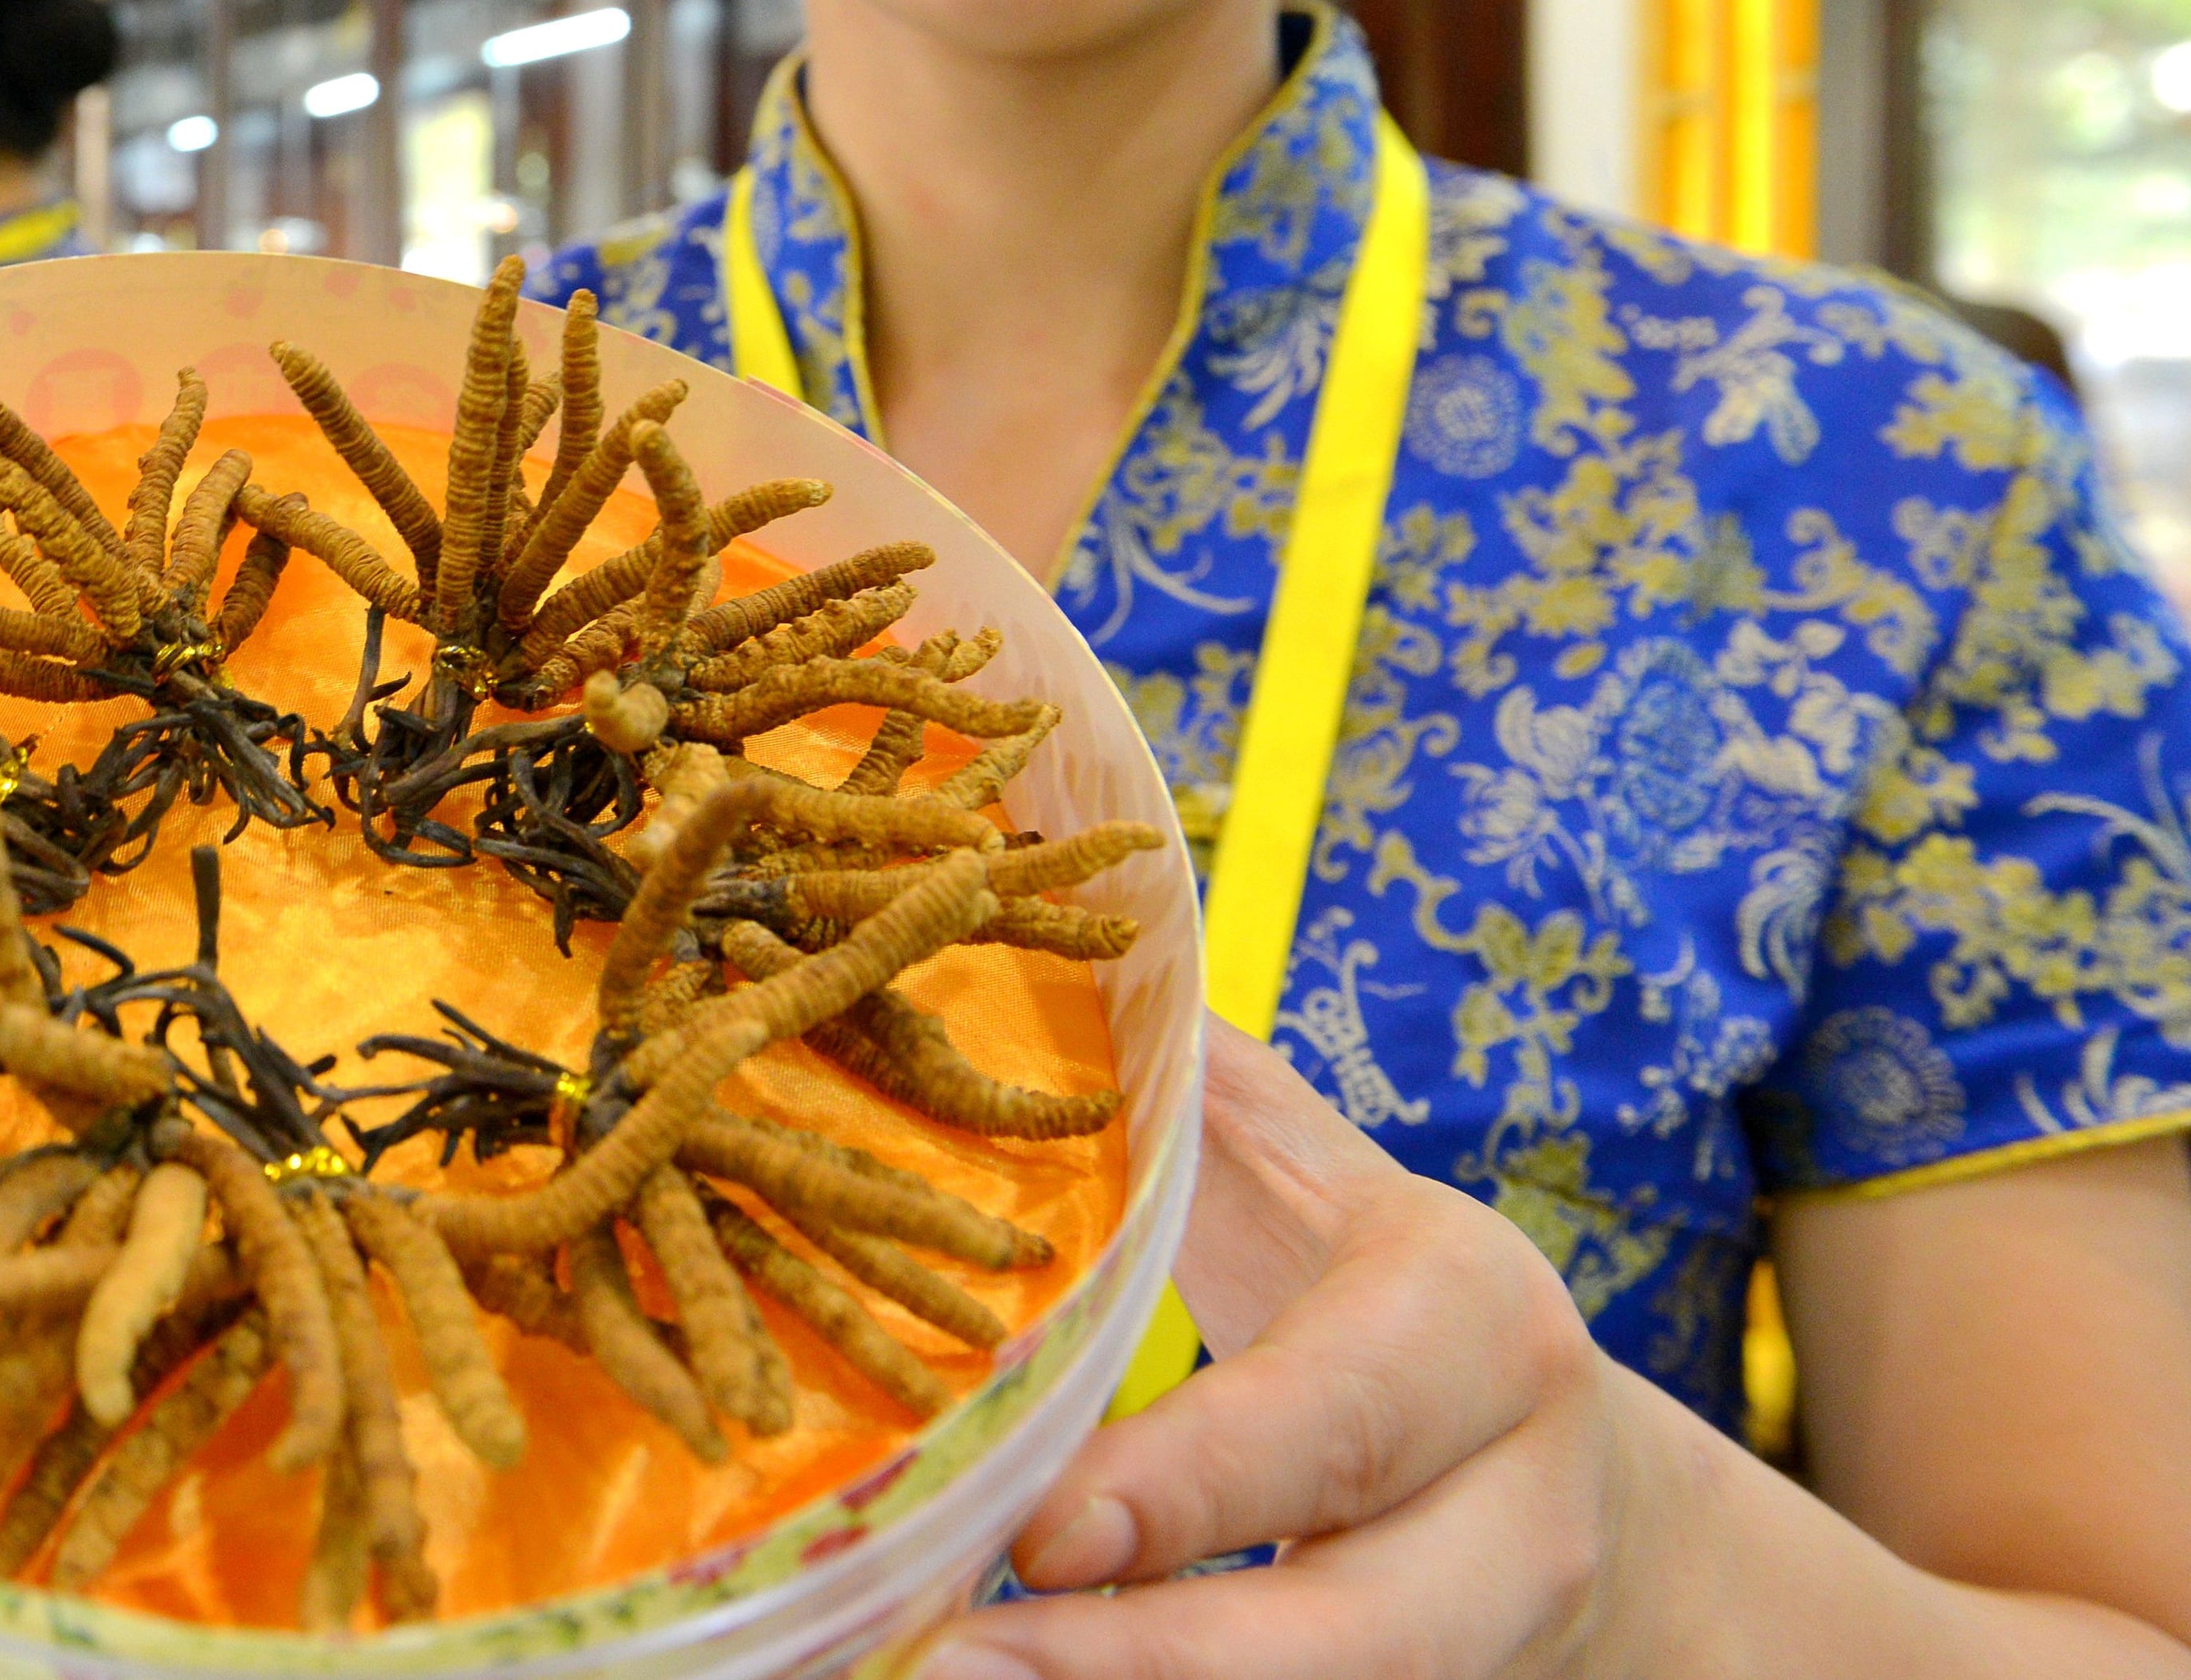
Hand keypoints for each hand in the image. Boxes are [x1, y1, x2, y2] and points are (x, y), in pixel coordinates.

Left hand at [924, 1019, 1652, 1679]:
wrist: (1569, 1478)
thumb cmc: (1379, 1297)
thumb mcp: (1324, 1184)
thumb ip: (1193, 1089)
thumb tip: (1023, 914)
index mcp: (1474, 1328)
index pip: (1332, 1417)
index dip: (1192, 1486)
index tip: (1037, 1528)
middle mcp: (1512, 1507)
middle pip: (1359, 1628)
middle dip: (1154, 1662)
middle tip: (950, 1663)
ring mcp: (1488, 1639)